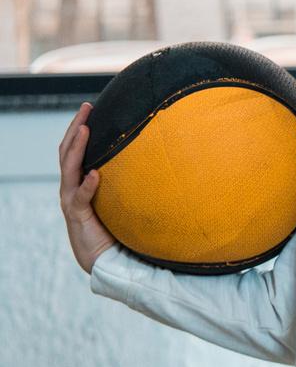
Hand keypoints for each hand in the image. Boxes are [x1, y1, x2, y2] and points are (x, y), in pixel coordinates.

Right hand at [57, 103, 118, 273]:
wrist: (105, 259)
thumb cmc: (116, 227)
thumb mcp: (123, 199)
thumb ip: (130, 183)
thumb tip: (158, 161)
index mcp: (80, 181)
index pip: (75, 149)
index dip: (80, 128)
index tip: (90, 107)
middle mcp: (71, 187)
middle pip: (67, 151)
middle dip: (76, 128)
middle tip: (86, 107)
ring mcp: (71, 200)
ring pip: (68, 168)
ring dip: (77, 147)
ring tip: (86, 129)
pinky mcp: (77, 215)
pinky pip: (80, 197)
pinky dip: (88, 185)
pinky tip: (96, 174)